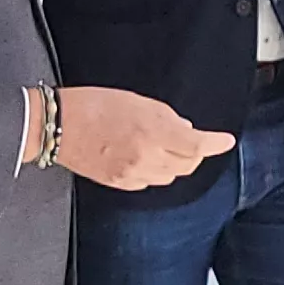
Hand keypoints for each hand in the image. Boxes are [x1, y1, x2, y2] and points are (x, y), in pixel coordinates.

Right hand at [55, 87, 230, 190]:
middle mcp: (146, 158)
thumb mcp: (137, 100)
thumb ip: (166, 117)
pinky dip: (156, 172)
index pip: (197, 145)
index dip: (215, 144)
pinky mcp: (120, 184)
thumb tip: (185, 129)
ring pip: (170, 177)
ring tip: (162, 145)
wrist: (58, 126)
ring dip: (175, 163)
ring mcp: (132, 174)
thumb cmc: (93, 105)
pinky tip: (145, 157)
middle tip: (189, 139)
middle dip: (194, 153)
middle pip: (187, 165)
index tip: (225, 141)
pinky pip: (150, 183)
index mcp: (152, 133)